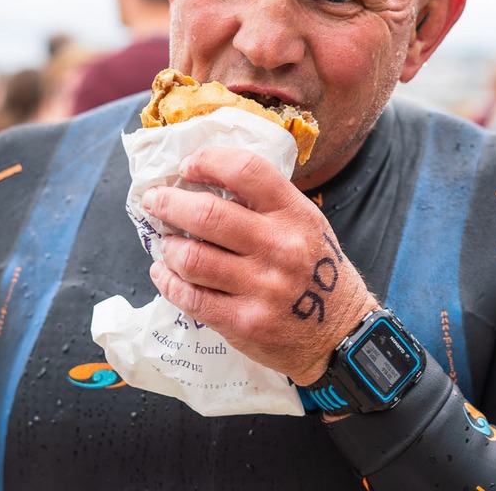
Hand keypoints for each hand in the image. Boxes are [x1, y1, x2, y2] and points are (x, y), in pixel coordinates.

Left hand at [142, 146, 376, 384]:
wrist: (340, 334)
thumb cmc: (316, 271)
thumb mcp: (306, 224)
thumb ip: (265, 202)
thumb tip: (205, 180)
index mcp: (295, 214)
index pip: (246, 171)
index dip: (208, 161)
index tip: (187, 166)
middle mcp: (280, 247)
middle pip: (207, 214)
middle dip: (169, 203)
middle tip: (155, 201)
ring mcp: (262, 288)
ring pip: (191, 257)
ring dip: (167, 247)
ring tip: (166, 244)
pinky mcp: (244, 323)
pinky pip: (190, 297)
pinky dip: (168, 281)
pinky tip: (165, 273)